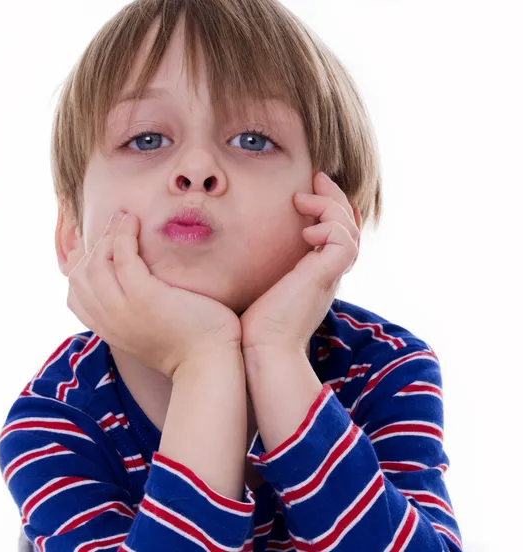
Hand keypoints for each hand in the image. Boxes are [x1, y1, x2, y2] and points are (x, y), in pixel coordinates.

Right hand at [67, 212, 241, 378]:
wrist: (210, 365)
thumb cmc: (190, 345)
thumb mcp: (151, 333)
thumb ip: (135, 316)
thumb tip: (135, 293)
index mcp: (110, 331)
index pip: (75, 297)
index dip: (80, 268)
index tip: (97, 248)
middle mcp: (110, 321)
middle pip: (80, 276)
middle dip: (94, 246)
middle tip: (114, 226)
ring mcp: (124, 309)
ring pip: (96, 263)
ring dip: (108, 235)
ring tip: (124, 220)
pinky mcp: (145, 296)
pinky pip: (122, 256)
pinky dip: (124, 234)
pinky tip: (135, 223)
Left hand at [240, 172, 360, 352]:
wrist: (262, 351)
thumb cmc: (253, 326)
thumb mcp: (260, 287)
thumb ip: (263, 268)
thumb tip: (240, 247)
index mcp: (316, 275)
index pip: (338, 234)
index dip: (331, 210)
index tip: (309, 190)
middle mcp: (329, 273)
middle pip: (349, 225)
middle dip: (334, 197)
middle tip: (316, 178)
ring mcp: (330, 275)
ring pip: (350, 228)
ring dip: (330, 206)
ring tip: (303, 198)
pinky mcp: (325, 276)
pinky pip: (343, 240)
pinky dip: (328, 226)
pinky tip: (305, 230)